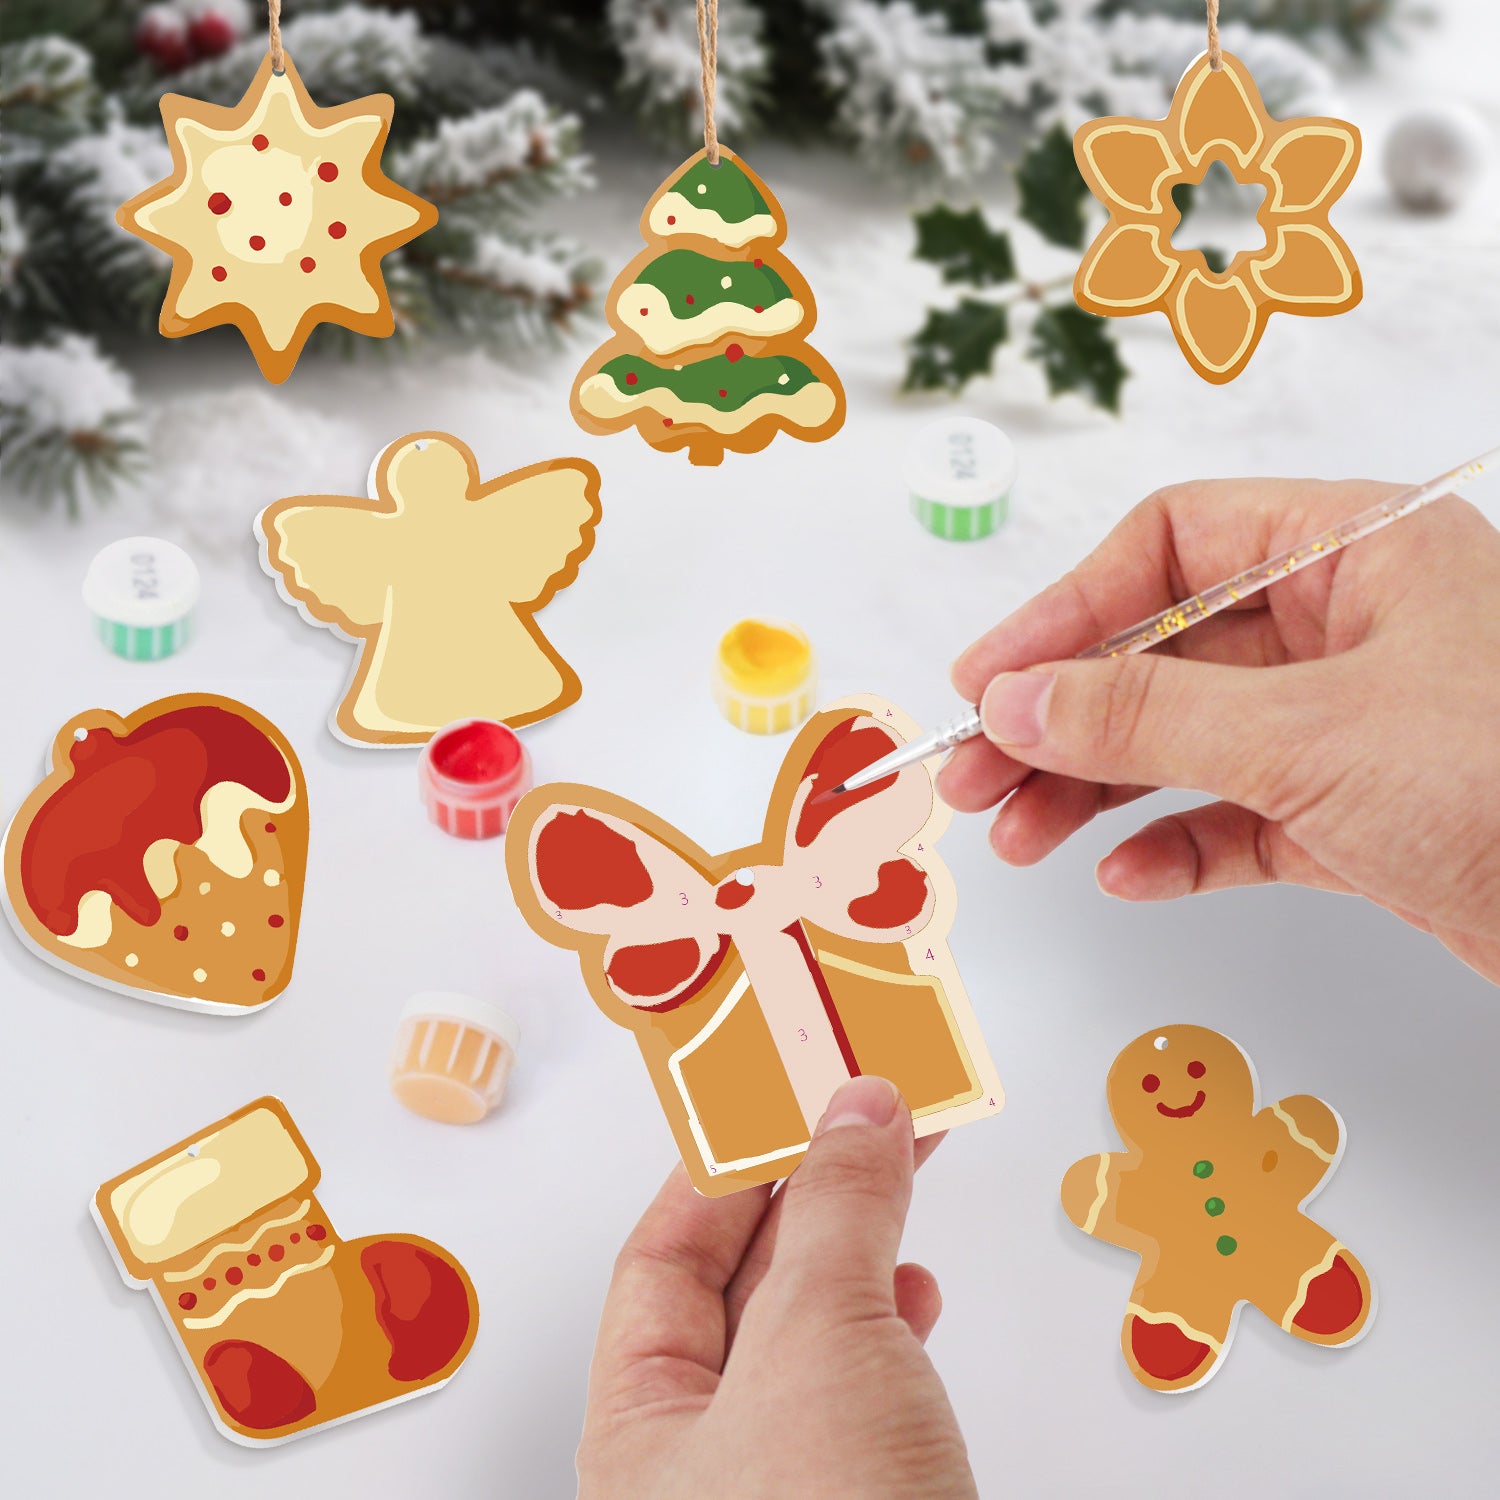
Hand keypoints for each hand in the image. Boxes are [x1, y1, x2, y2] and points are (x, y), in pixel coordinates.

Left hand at [577, 1076, 975, 1499]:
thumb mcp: (819, 1338)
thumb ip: (837, 1212)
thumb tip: (856, 1115)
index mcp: (640, 1428)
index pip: (663, 1259)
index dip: (724, 1168)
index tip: (780, 1100)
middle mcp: (700, 1461)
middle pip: (743, 1285)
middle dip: (809, 1189)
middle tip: (854, 1110)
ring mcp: (782, 1484)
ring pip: (810, 1331)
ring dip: (859, 1245)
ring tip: (897, 1164)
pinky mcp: (857, 1497)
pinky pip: (862, 1382)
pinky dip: (892, 1322)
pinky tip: (913, 1291)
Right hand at [938, 479, 1499, 983]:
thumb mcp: (1308, 736)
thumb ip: (1144, 715)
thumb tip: (1013, 701)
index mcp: (1357, 551)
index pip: (1171, 545)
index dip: (1065, 608)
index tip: (990, 679)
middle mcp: (1352, 626)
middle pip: (1163, 651)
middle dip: (1062, 717)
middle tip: (976, 776)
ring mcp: (1355, 722)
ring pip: (1189, 739)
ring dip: (1097, 788)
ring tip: (1019, 838)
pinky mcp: (1362, 813)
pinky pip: (1241, 815)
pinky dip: (1178, 844)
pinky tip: (1128, 874)